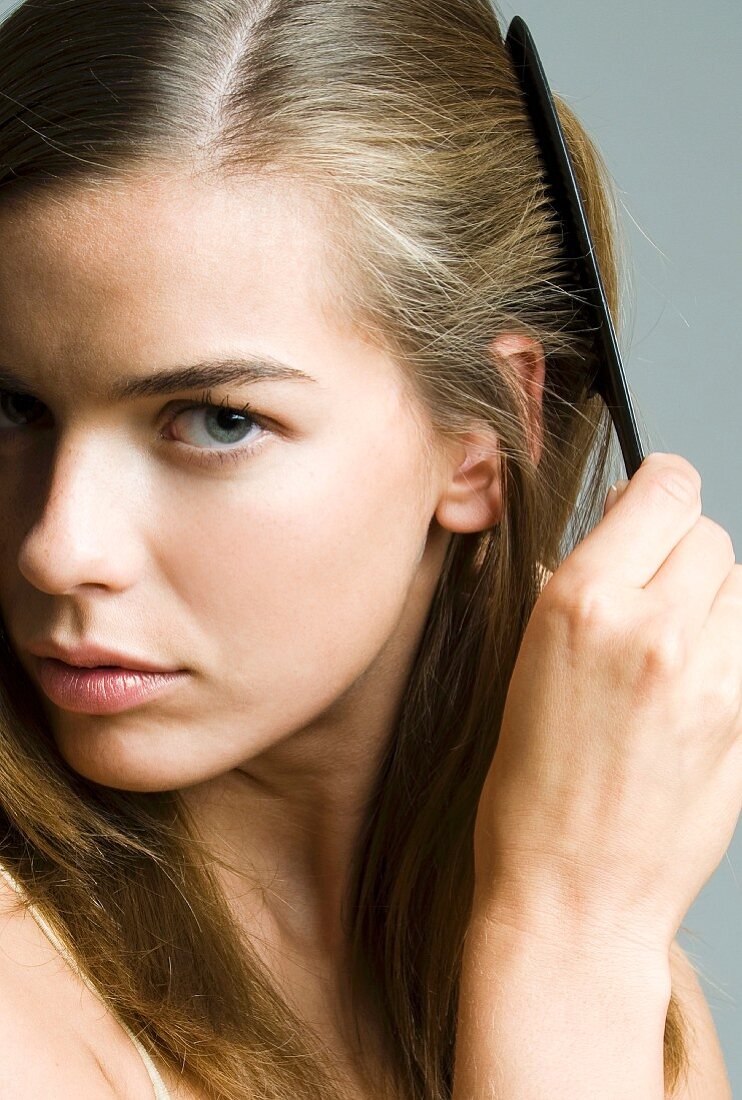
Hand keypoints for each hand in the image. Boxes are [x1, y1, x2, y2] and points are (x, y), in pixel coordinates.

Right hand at [472, 452, 740, 955]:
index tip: (652, 504)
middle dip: (683, 553)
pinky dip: (728, 652)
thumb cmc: (532, 791)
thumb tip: (625, 532)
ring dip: (713, 602)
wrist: (575, 896)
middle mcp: (653, 627)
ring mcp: (712, 675)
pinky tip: (692, 694)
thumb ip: (585, 587)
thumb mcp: (528, 665)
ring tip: (672, 654)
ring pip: (741, 587)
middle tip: (652, 597)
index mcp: (581, 602)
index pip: (666, 489)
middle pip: (711, 535)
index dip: (660, 489)